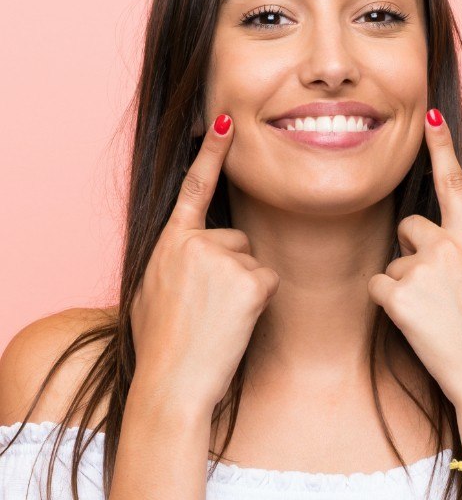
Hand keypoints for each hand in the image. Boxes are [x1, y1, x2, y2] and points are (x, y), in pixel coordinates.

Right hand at [130, 114, 279, 409]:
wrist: (170, 382)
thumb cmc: (163, 343)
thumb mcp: (154, 290)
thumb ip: (176, 260)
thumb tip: (194, 251)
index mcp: (170, 242)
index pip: (194, 187)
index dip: (211, 151)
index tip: (224, 118)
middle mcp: (195, 242)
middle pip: (237, 239)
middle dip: (231, 270)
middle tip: (208, 308)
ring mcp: (223, 258)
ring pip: (254, 262)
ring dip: (244, 289)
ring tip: (217, 318)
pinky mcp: (249, 279)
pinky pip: (268, 280)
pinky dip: (259, 302)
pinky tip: (236, 321)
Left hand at [367, 108, 461, 410]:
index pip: (454, 182)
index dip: (442, 147)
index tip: (430, 117)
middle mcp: (447, 247)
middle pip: (411, 226)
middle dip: (416, 247)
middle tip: (437, 285)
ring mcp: (422, 272)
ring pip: (396, 262)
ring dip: (407, 283)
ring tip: (436, 315)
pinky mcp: (400, 299)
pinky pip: (379, 287)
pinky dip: (389, 303)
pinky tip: (415, 324)